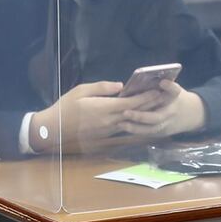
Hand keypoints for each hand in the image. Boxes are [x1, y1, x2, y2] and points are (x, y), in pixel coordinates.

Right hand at [29, 81, 160, 152]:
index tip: (159, 89)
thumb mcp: (82, 90)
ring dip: (144, 113)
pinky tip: (138, 114)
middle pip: (136, 113)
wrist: (55, 129)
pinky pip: (123, 126)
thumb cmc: (66, 107)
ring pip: (131, 121)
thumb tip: (120, 86)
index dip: (147, 97)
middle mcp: (110, 121)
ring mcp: (108, 130)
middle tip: (166, 97)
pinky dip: (133, 119)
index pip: (132, 103)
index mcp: (105, 108)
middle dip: (151, 104)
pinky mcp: (105, 135)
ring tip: (157, 105)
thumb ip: (102, 88)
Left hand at [119, 81, 205, 137]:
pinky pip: (148, 133)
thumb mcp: (173, 89)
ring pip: (150, 129)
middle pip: (157, 117)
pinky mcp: (162, 134)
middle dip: (140, 116)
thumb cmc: (176, 98)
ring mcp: (167, 126)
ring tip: (121, 123)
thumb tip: (152, 79)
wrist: (191, 115)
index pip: (175, 91)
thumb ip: (164, 85)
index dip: (169, 86)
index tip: (162, 82)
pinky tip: (123, 127)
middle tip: (125, 112)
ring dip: (135, 128)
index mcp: (175, 98)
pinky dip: (136, 131)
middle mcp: (171, 113)